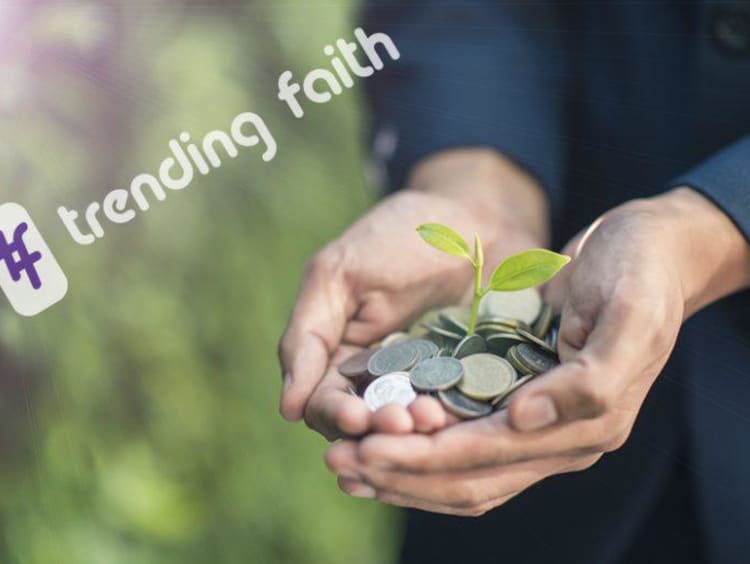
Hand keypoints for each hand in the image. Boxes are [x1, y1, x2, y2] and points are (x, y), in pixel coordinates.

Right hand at [279, 149, 548, 439]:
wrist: (473, 217)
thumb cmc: (396, 237)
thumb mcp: (337, 276)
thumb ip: (307, 337)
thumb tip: (287, 409)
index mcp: (344, 359)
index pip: (328, 404)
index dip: (337, 416)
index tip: (355, 417)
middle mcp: (385, 381)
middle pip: (371, 426)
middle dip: (380, 428)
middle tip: (401, 421)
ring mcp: (431, 386)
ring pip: (415, 427)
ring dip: (417, 431)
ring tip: (432, 418)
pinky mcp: (475, 385)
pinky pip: (463, 414)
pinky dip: (458, 420)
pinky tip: (461, 412)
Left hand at [325, 188, 749, 514]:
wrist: (647, 249)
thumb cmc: (641, 273)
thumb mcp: (630, 314)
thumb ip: (589, 380)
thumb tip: (521, 420)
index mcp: (588, 422)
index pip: (491, 456)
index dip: (428, 458)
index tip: (369, 449)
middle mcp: (558, 436)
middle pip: (468, 476)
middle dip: (402, 472)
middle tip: (340, 462)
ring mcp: (537, 422)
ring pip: (461, 468)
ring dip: (403, 468)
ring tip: (346, 460)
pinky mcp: (518, 400)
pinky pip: (463, 436)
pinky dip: (421, 442)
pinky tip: (380, 433)